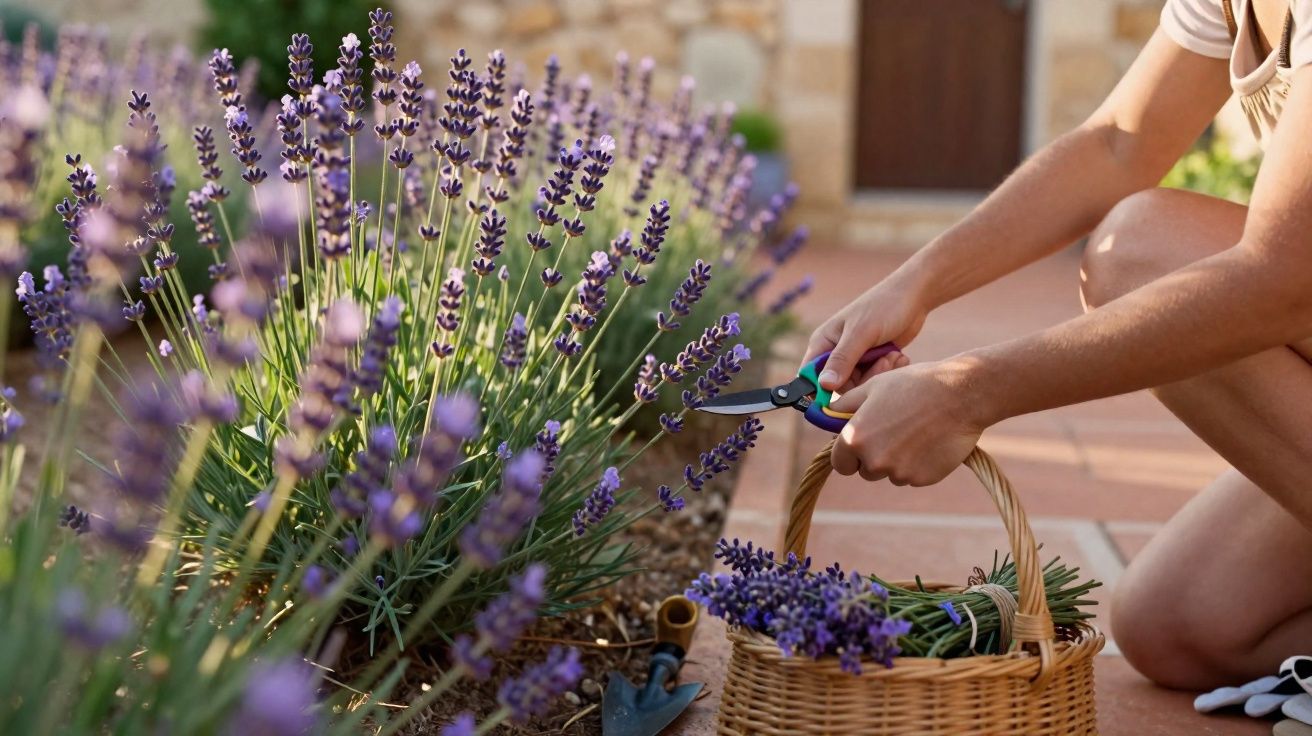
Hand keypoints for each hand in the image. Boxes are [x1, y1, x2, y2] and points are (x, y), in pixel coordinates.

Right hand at [802, 274, 927, 391]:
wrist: (914, 296)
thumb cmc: (884, 306)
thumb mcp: (862, 333)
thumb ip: (843, 359)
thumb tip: (824, 385)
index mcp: (823, 342)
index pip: (810, 375)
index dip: (822, 389)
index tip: (845, 395)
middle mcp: (835, 352)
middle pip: (839, 385)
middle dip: (863, 380)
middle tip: (883, 363)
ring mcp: (854, 357)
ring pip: (859, 384)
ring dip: (879, 374)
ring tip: (893, 356)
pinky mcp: (871, 361)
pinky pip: (874, 378)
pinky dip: (887, 371)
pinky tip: (898, 357)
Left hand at [828, 359, 985, 485]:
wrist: (960, 394)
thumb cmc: (914, 385)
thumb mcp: (872, 387)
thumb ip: (845, 406)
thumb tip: (829, 415)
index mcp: (855, 439)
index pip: (840, 462)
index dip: (848, 454)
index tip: (860, 445)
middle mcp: (874, 461)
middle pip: (865, 471)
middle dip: (873, 457)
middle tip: (892, 432)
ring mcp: (899, 473)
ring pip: (890, 474)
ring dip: (896, 461)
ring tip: (914, 433)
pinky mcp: (922, 479)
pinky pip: (912, 476)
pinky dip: (917, 464)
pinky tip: (929, 441)